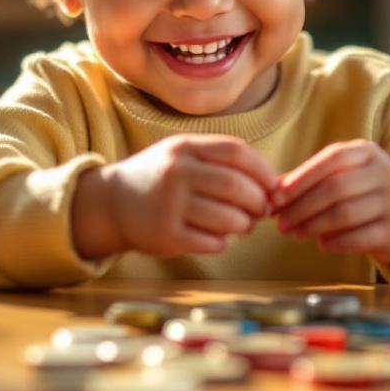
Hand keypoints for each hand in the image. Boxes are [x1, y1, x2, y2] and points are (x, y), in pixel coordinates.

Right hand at [102, 134, 276, 257]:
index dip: (263, 170)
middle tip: (262, 210)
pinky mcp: (164, 234)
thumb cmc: (161, 178)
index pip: (236, 152)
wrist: (112, 202)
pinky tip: (219, 238)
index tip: (274, 186)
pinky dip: (222, 243)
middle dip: (258, 201)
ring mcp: (169, 204)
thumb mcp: (185, 157)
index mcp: (185, 148)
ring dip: (244, 225)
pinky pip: (209, 242)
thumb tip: (277, 182)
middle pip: (235, 186)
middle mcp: (176, 173)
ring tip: (243, 225)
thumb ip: (223, 163)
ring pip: (226, 218)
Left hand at [271, 140, 389, 263]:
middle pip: (335, 189)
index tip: (277, 197)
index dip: (302, 178)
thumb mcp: (345, 177)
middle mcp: (384, 173)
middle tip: (280, 224)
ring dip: (313, 226)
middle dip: (302, 207)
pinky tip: (321, 244)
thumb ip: (310, 180)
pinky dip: (335, 242)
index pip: (332, 159)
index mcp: (368, 152)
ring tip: (295, 234)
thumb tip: (271, 193)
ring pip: (344, 214)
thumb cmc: (365, 195)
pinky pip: (358, 238)